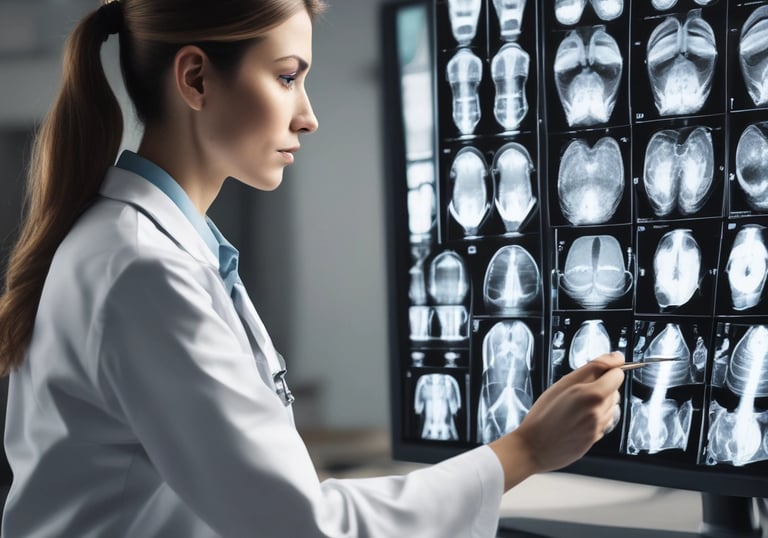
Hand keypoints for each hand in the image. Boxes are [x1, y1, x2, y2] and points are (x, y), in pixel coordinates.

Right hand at [489, 352, 624, 489]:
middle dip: (602, 385)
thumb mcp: (562, 384)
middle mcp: (599, 411)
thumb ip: (592, 368)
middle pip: (616, 389)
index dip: (609, 368)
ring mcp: (599, 426)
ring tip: (578, 404)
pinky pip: (606, 419)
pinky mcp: (597, 437)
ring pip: (613, 404)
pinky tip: (580, 416)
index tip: (602, 367)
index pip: (618, 373)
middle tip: (579, 389)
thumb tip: (615, 358)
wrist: (534, 447)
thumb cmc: (542, 415)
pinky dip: (597, 414)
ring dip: (601, 400)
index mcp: (591, 394)